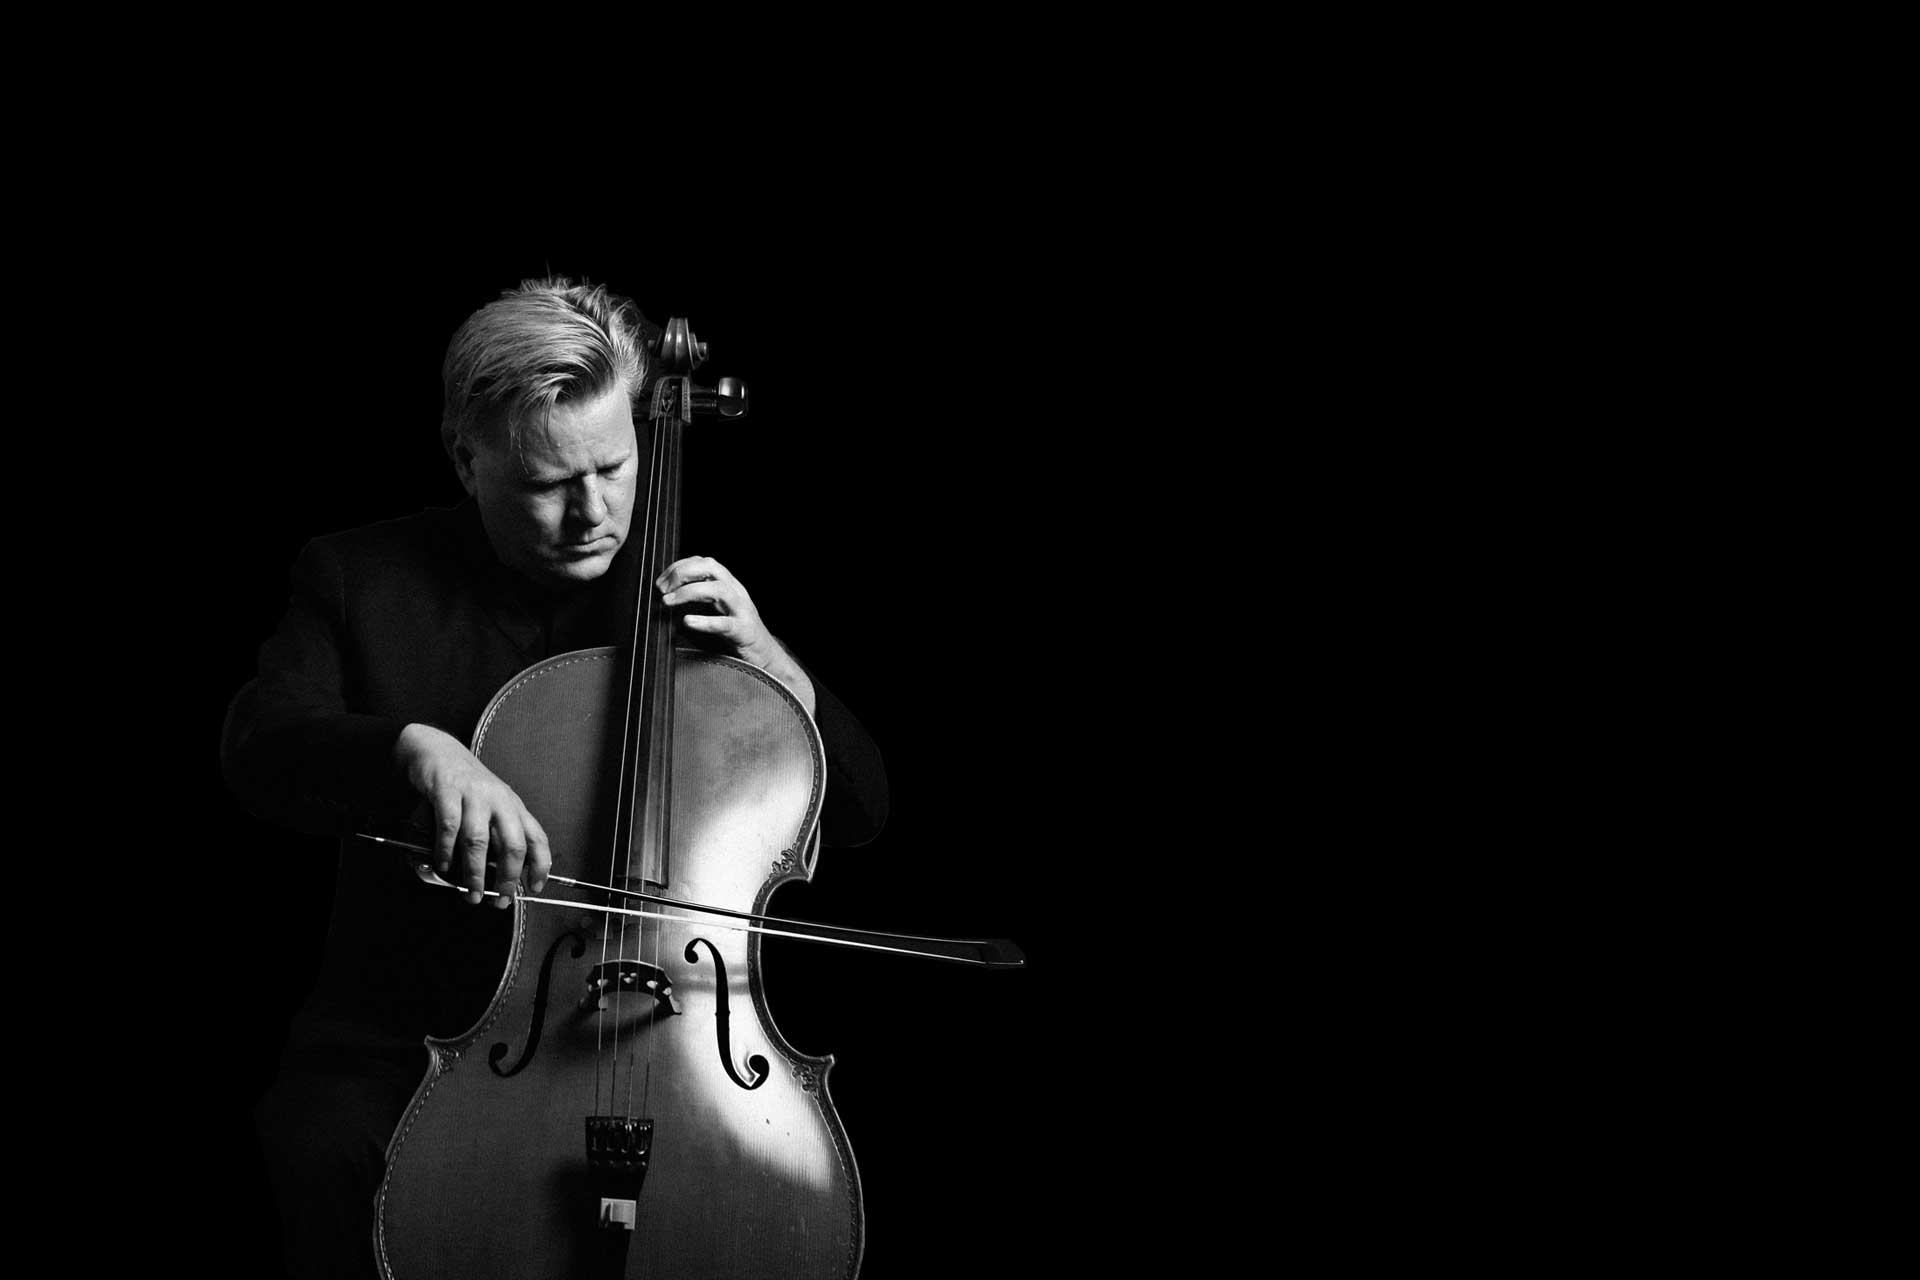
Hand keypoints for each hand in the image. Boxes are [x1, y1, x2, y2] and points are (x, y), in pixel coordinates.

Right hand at [393, 723, 551, 906]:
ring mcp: (474, 794)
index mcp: (514, 806)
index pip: (537, 837)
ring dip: (475, 872)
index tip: (536, 887)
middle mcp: (499, 799)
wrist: (437, 750)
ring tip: (471, 893)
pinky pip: (449, 827)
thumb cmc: (465, 786)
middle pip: (512, 844)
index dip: (541, 865)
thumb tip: (494, 877)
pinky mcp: (448, 791)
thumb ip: (494, 836)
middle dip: (508, 878)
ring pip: (479, 841)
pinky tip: (443, 866)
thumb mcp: (490, 806)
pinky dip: (446, 851)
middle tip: (500, 900)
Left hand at [657, 556, 814, 710]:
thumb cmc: (736, 633)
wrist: (765, 655)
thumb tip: (665, 597)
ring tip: (668, 602)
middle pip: (710, 567)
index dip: (679, 566)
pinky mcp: (743, 631)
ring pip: (717, 589)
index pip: (703, 562)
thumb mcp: (716, 610)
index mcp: (728, 584)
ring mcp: (741, 610)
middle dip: (682, 573)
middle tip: (662, 588)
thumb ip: (697, 600)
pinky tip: (687, 621)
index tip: (661, 580)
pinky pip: (724, 623)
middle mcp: (736, 591)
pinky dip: (704, 621)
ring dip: (688, 592)